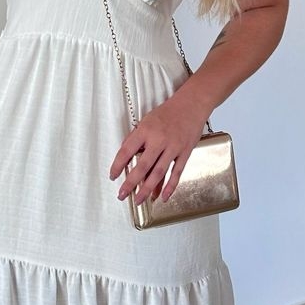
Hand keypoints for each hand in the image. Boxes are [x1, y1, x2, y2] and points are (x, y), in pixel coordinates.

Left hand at [109, 89, 209, 209]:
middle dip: (131, 183)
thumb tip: (126, 157)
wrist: (191, 105)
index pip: (127, 151)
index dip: (118, 165)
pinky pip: (176, 173)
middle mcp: (159, 140)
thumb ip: (136, 138)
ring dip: (147, 189)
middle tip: (122, 194)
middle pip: (142, 166)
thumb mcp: (146, 121)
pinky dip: (170, 186)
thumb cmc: (167, 113)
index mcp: (146, 131)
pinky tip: (162, 197)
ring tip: (139, 200)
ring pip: (159, 173)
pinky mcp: (185, 153)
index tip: (113, 176)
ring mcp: (173, 148)